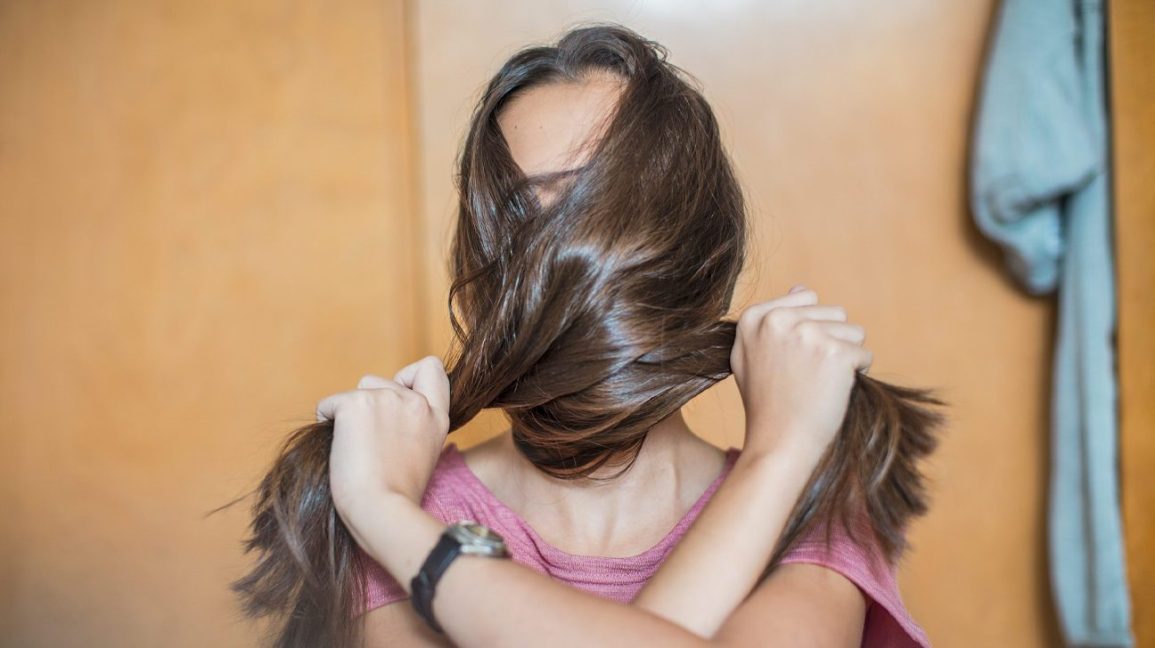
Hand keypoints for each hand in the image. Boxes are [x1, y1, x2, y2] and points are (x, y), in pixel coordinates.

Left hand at [318, 355, 449, 524]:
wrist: (381, 510)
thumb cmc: (396, 496)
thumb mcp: (421, 454)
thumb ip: (413, 427)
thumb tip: (382, 418)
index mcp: (437, 416)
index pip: (432, 368)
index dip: (409, 377)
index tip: (397, 399)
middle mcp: (416, 402)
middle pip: (383, 379)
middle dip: (370, 402)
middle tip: (370, 441)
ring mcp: (386, 399)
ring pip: (357, 389)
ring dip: (350, 412)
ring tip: (357, 449)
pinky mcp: (355, 404)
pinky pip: (329, 404)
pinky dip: (326, 422)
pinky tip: (338, 449)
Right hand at [730, 285, 871, 461]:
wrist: (780, 443)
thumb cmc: (768, 404)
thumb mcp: (752, 355)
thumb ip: (771, 320)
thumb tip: (801, 288)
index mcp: (753, 317)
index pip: (806, 300)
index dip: (807, 332)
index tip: (790, 362)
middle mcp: (778, 319)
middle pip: (832, 313)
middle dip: (829, 343)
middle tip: (806, 377)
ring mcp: (806, 334)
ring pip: (853, 331)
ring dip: (845, 357)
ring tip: (818, 384)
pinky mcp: (835, 352)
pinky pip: (864, 354)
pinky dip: (855, 375)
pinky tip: (832, 392)